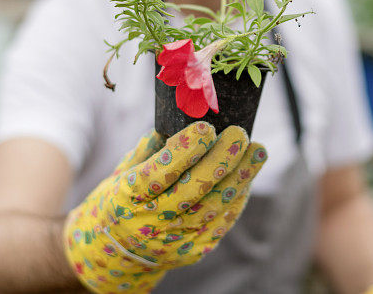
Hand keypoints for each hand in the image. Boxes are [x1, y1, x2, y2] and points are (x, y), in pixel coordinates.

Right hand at [63, 121, 266, 292]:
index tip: (206, 127)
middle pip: (192, 190)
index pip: (157, 173)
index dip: (183, 151)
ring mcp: (173, 241)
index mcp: (127, 197)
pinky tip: (248, 175)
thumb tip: (181, 118)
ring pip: (213, 207)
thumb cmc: (121, 199)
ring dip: (240, 177)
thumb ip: (149, 149)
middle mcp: (150, 222)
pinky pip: (221, 223)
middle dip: (220, 159)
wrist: (114, 253)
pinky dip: (237, 197)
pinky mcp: (193, 251)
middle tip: (239, 133)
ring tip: (257, 151)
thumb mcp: (121, 172)